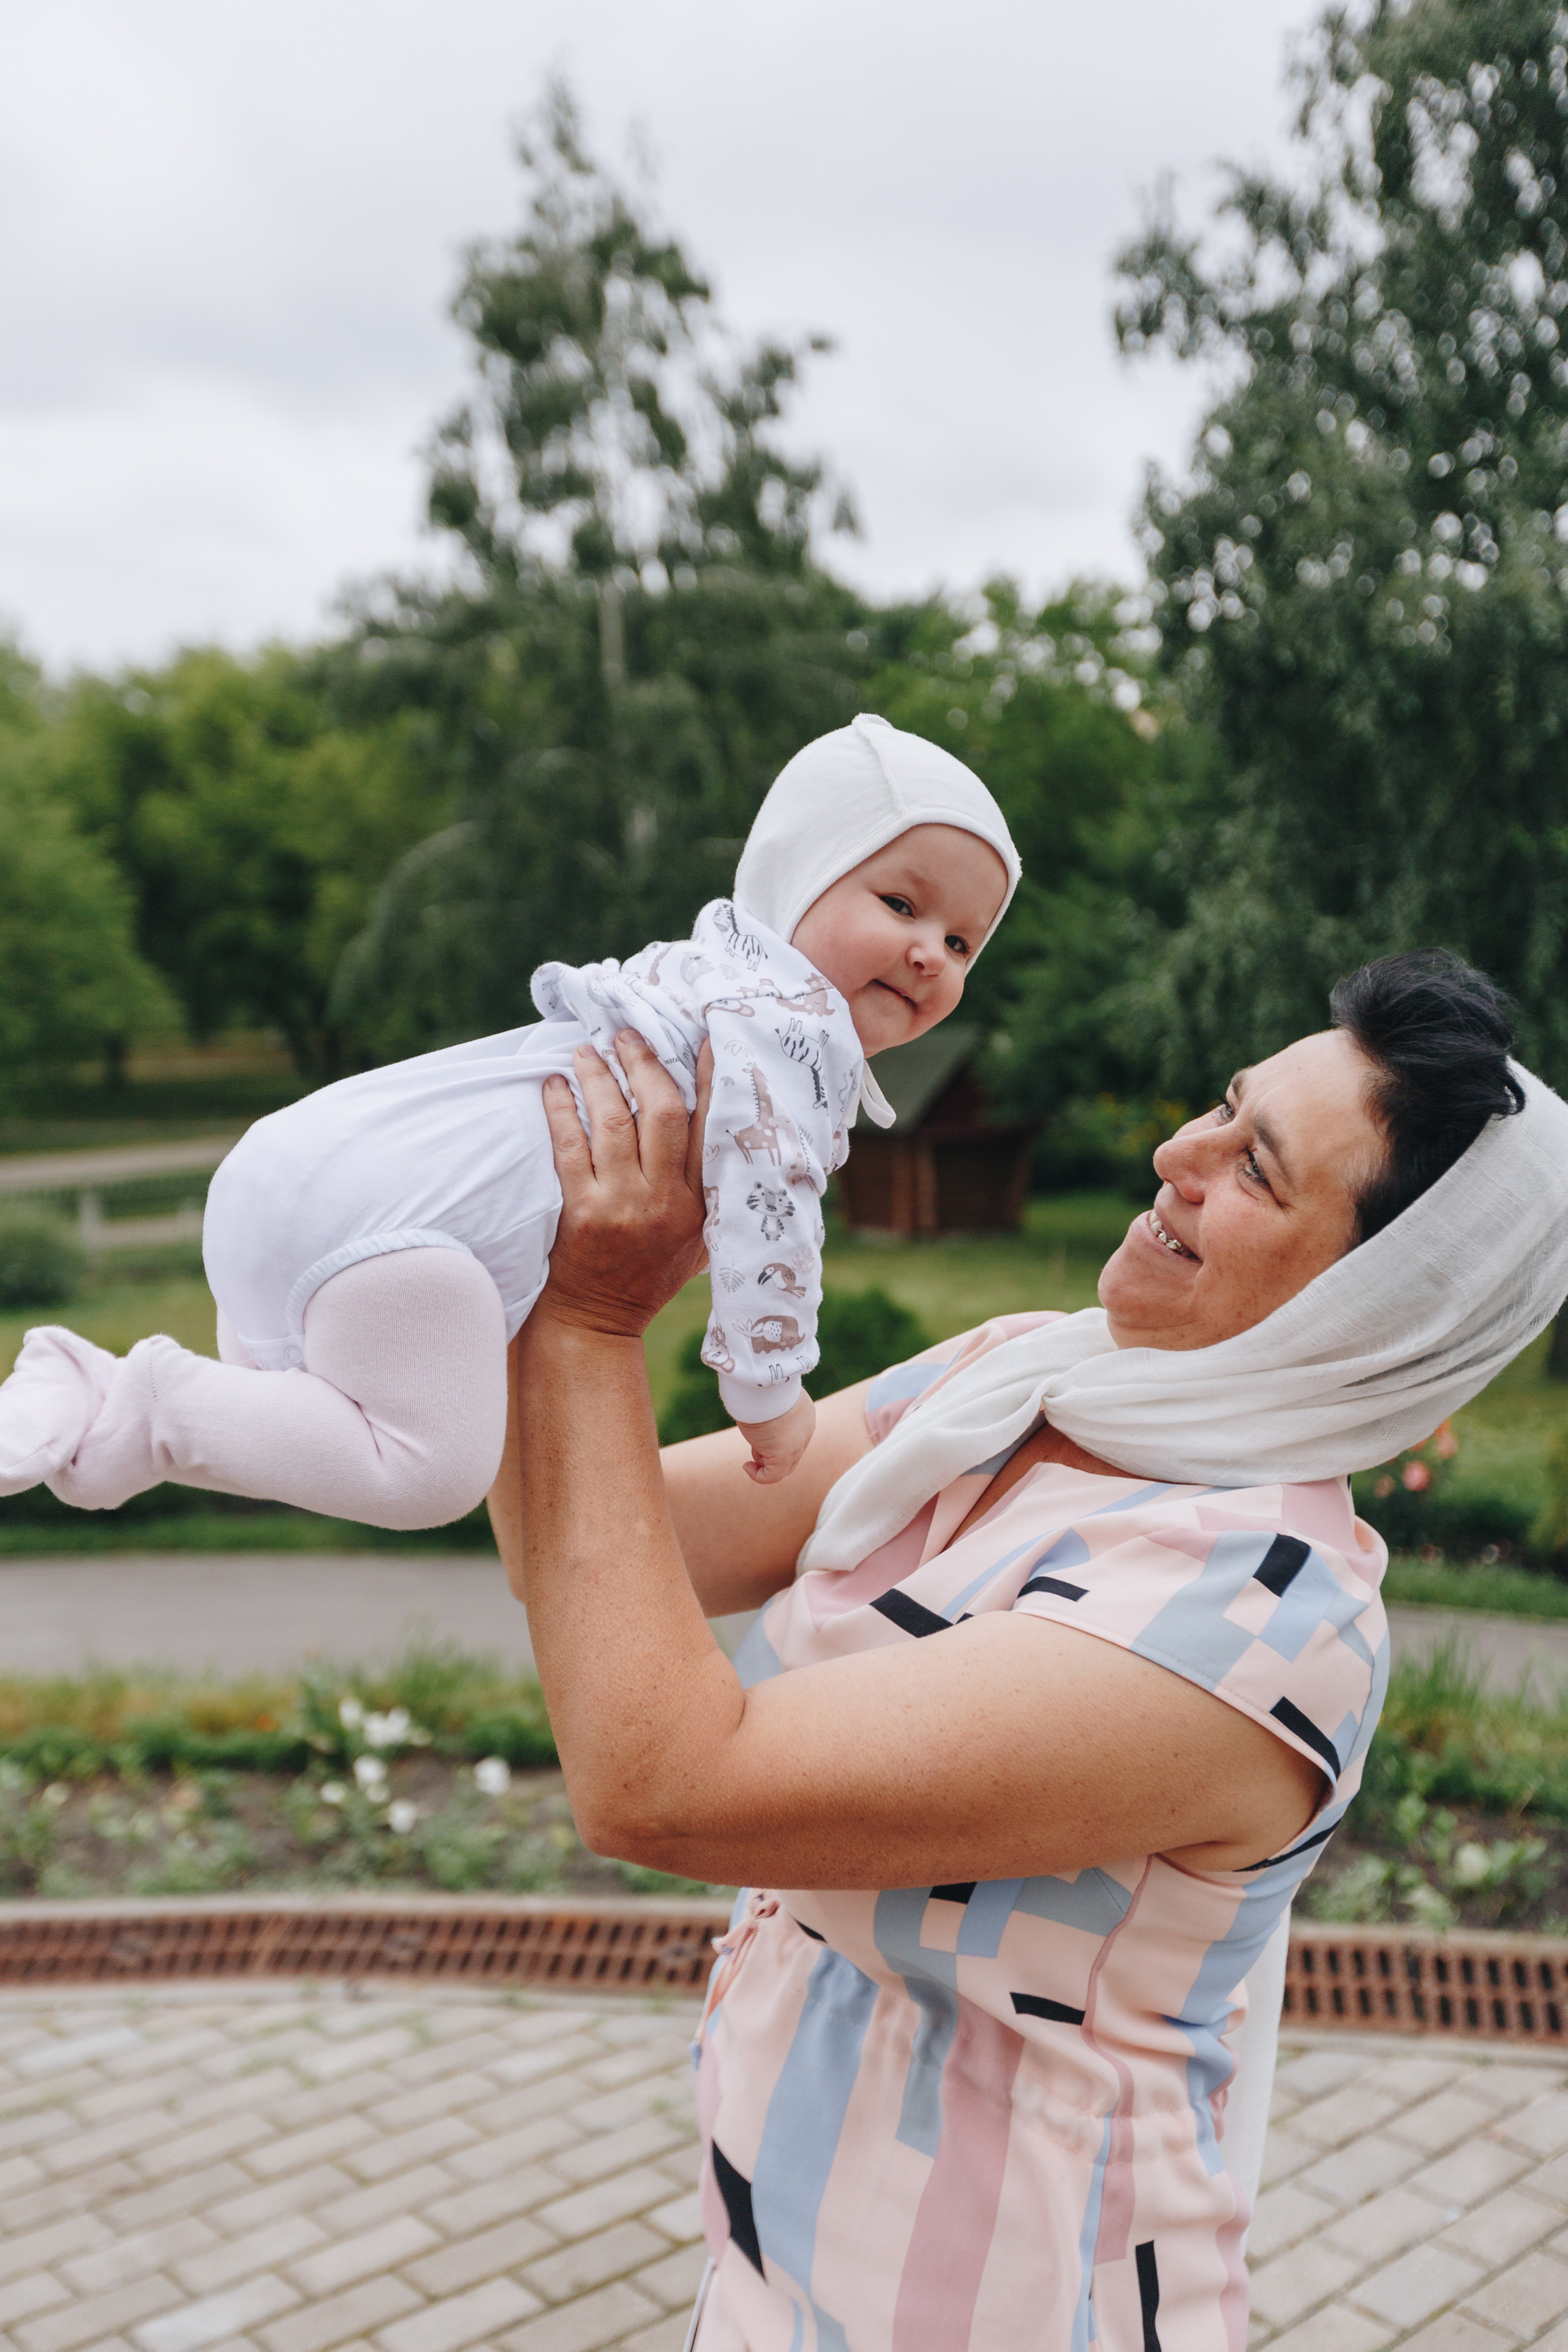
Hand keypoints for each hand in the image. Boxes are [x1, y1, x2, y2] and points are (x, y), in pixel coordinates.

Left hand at [536, 1032, 710, 1340]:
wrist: (598, 1320)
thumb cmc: (649, 1276)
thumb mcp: (698, 1241)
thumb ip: (710, 1194)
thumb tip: (722, 1131)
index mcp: (699, 1204)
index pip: (707, 1129)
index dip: (707, 1080)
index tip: (704, 1040)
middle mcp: (663, 1201)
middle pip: (660, 1114)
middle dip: (644, 1065)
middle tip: (627, 1035)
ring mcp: (620, 1206)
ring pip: (611, 1123)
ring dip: (598, 1078)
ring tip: (586, 1051)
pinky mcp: (580, 1212)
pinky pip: (569, 1147)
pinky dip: (561, 1110)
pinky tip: (555, 1086)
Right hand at [734, 1393, 816, 1484]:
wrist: (762, 1383)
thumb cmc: (760, 1385)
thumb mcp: (768, 1396)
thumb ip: (768, 1408)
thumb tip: (754, 1413)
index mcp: (804, 1414)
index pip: (794, 1436)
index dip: (774, 1438)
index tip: (760, 1430)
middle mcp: (805, 1431)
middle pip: (791, 1454)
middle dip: (770, 1452)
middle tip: (754, 1441)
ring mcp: (797, 1445)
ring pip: (782, 1465)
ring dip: (762, 1459)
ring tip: (753, 1439)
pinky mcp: (784, 1455)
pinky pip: (772, 1476)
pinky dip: (758, 1475)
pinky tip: (746, 1466)